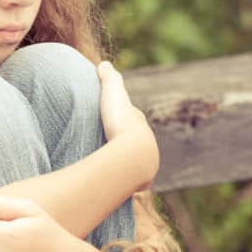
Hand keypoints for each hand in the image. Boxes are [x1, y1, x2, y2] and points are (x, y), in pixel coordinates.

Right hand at [97, 61, 158, 189]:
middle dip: (128, 144)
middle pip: (136, 142)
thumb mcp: (112, 94)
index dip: (124, 117)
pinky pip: (136, 183)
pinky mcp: (141, 180)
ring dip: (129, 166)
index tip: (116, 119)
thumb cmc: (121, 122)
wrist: (133, 152)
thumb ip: (108, 78)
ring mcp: (146, 163)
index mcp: (139, 123)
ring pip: (137, 163)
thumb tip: (103, 64)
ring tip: (117, 170)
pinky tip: (124, 188)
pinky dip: (131, 184)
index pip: (133, 118)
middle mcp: (147, 143)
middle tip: (114, 147)